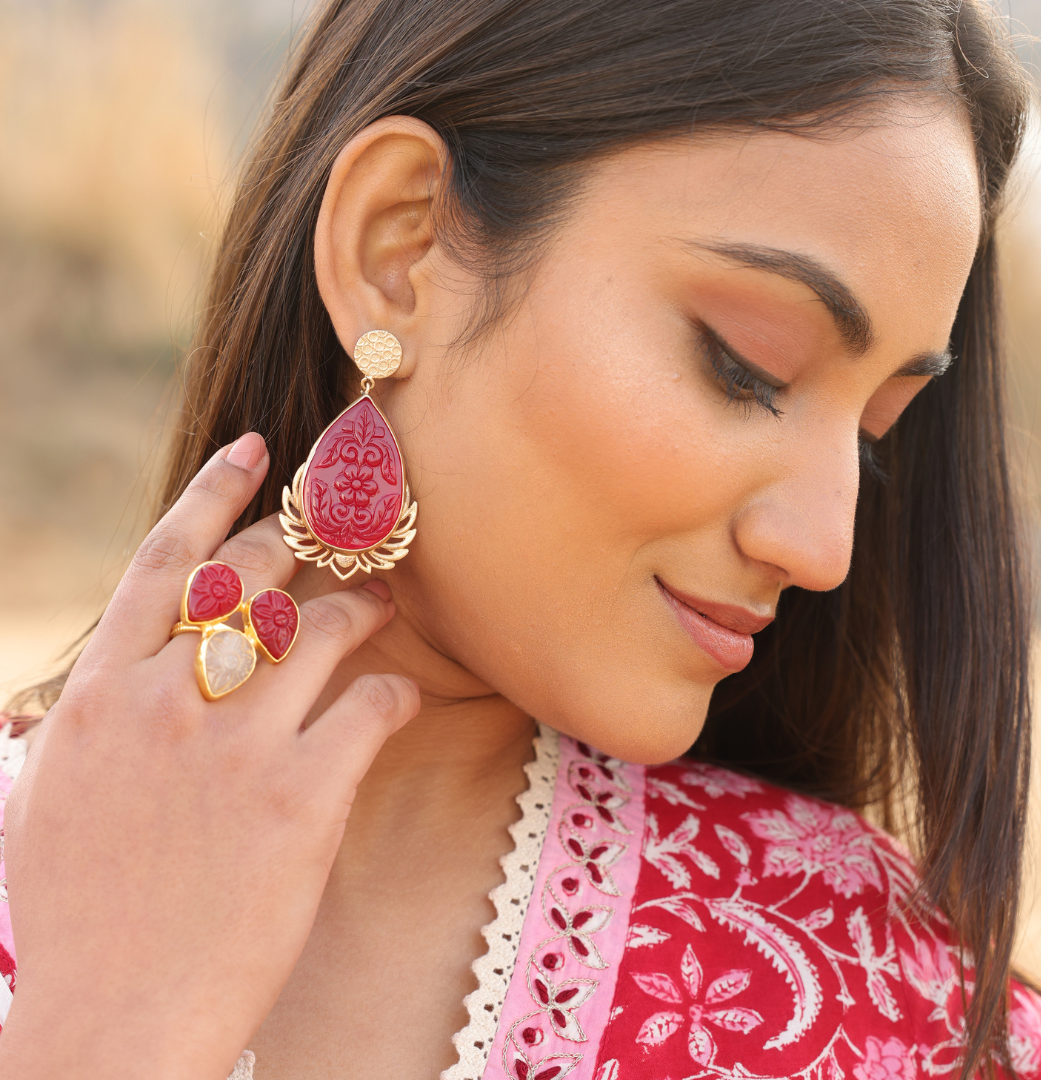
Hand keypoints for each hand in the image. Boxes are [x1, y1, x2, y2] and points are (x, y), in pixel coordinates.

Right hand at [0, 433, 419, 1078]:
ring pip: (323, 628)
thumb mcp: (53, 796)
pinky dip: (392, 690)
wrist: (113, 1017)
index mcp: (103, 694)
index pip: (168, 562)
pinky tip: (395, 697)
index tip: (258, 449)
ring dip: (363, 609)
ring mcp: (237, 745)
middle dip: (308, 547)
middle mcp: (168, 701)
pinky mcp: (303, 794)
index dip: (218, 494)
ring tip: (381, 609)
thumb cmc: (81, 911)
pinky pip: (371, 705)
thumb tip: (115, 669)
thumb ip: (88, 719)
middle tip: (344, 542)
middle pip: (257, 581)